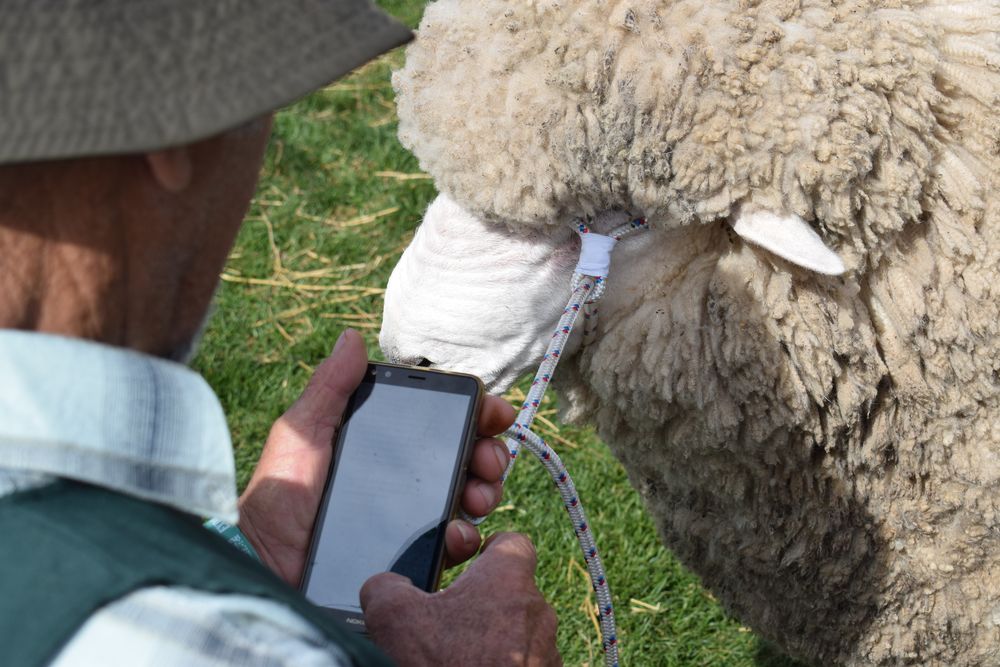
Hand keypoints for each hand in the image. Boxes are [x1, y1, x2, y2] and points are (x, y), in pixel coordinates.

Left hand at [238, 328, 515, 585]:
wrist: (268, 569)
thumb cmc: (277, 499)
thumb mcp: (301, 435)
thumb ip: (330, 388)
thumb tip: (352, 337)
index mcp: (382, 445)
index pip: (441, 422)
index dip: (475, 414)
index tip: (493, 413)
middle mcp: (402, 480)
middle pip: (466, 458)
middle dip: (488, 454)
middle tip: (487, 460)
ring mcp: (411, 522)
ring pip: (470, 500)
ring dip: (485, 492)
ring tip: (477, 497)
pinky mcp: (412, 561)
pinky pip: (454, 546)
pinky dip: (467, 537)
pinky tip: (457, 533)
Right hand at [361, 532, 560, 666]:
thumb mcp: (394, 619)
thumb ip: (386, 586)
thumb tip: (385, 586)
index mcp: (508, 580)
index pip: (512, 543)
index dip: (488, 548)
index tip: (467, 561)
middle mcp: (537, 612)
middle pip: (510, 592)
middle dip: (479, 605)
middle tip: (445, 624)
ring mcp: (545, 653)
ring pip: (517, 633)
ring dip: (490, 641)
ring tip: (454, 658)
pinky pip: (523, 664)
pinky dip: (500, 666)